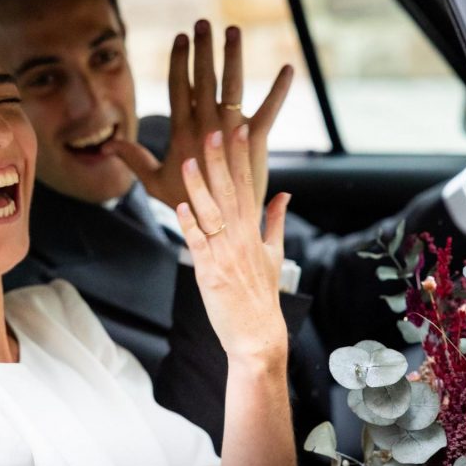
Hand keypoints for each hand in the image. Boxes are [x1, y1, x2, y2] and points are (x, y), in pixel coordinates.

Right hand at [106, 19, 292, 211]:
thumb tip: (107, 146)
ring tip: (234, 31)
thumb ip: (134, 159)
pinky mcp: (255, 139)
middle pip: (204, 79)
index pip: (179, 87)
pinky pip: (269, 110)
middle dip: (203, 49)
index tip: (180, 37)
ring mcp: (230, 132)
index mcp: (182, 132)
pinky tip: (288, 68)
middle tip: (203, 23)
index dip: (179, 60)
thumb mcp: (154, 181)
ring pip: (231, 86)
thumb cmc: (188, 202)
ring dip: (233, 57)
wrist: (220, 225)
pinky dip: (279, 90)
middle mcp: (206, 127)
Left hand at [175, 126, 288, 366]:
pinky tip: (179, 206)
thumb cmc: (263, 296)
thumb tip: (286, 194)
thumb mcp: (275, 254)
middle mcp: (240, 238)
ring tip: (188, 162)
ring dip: (198, 187)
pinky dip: (189, 225)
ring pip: (210, 213)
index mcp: (254, 231)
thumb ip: (276, 221)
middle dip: (220, 161)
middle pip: (229, 192)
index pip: (248, 185)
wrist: (258, 334)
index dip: (241, 157)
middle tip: (214, 131)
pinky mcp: (209, 272)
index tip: (238, 130)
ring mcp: (224, 254)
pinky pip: (198, 243)